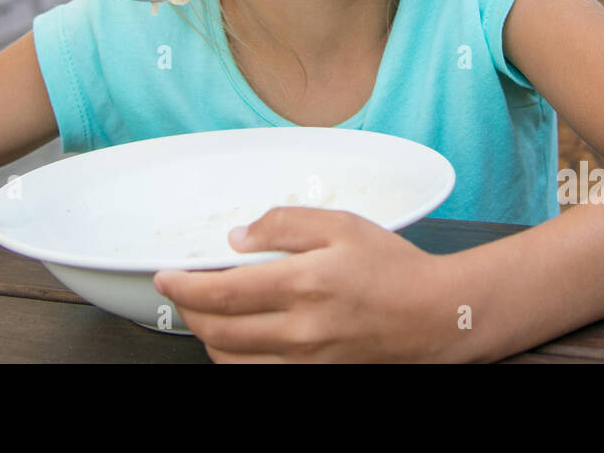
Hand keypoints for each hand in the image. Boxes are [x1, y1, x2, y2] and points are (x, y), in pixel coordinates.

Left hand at [152, 207, 461, 361]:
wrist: (436, 316)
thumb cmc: (393, 269)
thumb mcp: (341, 225)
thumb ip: (285, 224)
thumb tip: (239, 237)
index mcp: (304, 285)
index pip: (222, 291)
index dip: (184, 284)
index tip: (167, 275)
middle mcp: (301, 331)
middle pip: (218, 331)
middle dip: (188, 310)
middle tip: (182, 291)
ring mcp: (307, 362)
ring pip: (231, 361)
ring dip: (208, 337)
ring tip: (208, 313)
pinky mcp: (315, 378)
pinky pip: (258, 376)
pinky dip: (236, 360)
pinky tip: (238, 340)